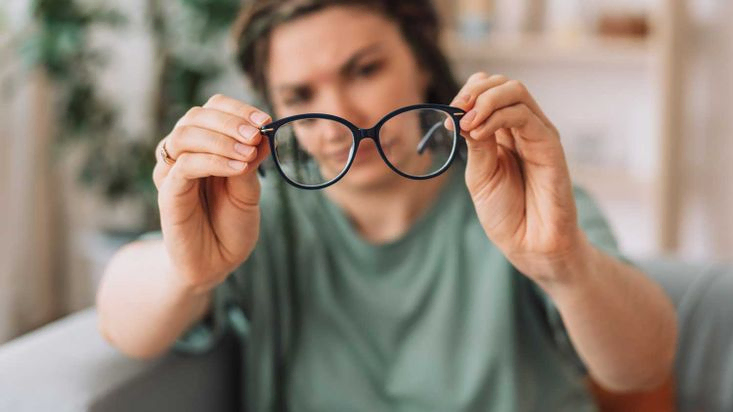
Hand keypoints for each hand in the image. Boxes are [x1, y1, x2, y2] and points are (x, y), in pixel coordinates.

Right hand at [152, 94, 271, 294]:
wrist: (217, 263)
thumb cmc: (231, 225)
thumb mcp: (249, 190)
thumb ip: (251, 162)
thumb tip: (264, 134)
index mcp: (205, 146)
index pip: (212, 109)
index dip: (237, 109)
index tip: (266, 119)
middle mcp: (183, 154)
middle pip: (195, 116)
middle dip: (230, 121)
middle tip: (258, 133)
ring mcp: (172, 172)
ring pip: (185, 135)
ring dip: (222, 139)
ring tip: (249, 153)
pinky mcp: (168, 193)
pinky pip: (185, 166)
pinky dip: (214, 161)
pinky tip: (238, 168)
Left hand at [450, 73, 583, 281]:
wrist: (529, 244)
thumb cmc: (506, 214)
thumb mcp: (479, 175)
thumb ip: (475, 144)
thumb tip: (464, 114)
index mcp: (502, 133)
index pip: (486, 92)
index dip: (465, 95)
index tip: (447, 118)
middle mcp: (522, 128)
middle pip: (501, 84)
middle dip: (473, 91)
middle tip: (455, 112)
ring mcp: (537, 133)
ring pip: (515, 91)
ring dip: (484, 100)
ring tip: (466, 123)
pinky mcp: (550, 144)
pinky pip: (524, 116)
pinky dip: (497, 116)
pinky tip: (479, 131)